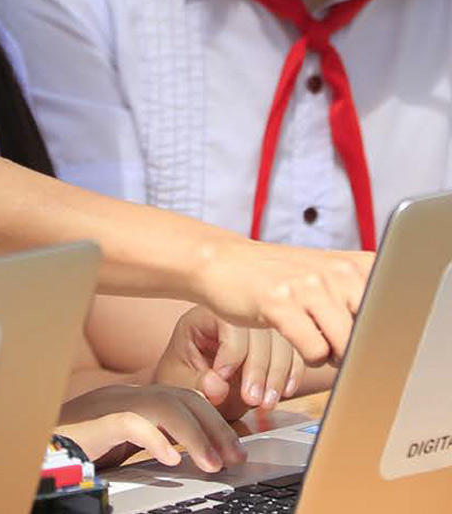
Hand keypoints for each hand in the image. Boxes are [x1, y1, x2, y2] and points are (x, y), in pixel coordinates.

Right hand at [56, 385, 245, 472]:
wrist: (38, 445)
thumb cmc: (79, 448)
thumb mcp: (125, 444)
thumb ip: (153, 441)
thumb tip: (190, 455)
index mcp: (134, 398)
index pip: (184, 398)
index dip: (214, 421)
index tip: (234, 450)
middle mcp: (126, 395)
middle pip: (182, 398)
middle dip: (214, 427)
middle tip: (234, 458)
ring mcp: (110, 404)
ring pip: (164, 406)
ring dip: (194, 435)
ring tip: (212, 464)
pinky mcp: (96, 421)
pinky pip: (131, 423)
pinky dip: (156, 439)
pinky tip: (171, 459)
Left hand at [154, 306, 303, 421]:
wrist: (196, 388)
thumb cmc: (183, 379)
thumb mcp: (179, 382)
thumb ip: (196, 384)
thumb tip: (216, 385)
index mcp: (204, 317)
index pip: (227, 322)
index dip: (231, 351)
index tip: (224, 377)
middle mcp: (234, 316)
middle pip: (259, 330)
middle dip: (259, 368)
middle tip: (252, 399)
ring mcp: (258, 327)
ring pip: (282, 339)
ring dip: (279, 374)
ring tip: (266, 402)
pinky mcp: (276, 343)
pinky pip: (295, 350)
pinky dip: (294, 373)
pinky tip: (283, 392)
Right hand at [191, 240, 371, 364]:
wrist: (222, 262)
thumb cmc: (278, 276)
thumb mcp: (326, 279)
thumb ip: (360, 299)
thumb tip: (389, 342)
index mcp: (356, 264)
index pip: (394, 313)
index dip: (381, 336)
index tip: (365, 339)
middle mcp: (337, 270)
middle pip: (372, 334)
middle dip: (355, 349)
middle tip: (331, 340)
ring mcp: (308, 284)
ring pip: (346, 346)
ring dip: (331, 355)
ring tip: (311, 338)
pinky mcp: (280, 301)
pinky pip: (315, 350)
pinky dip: (308, 356)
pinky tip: (293, 337)